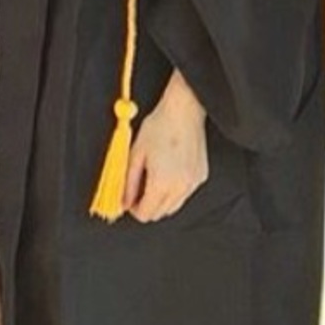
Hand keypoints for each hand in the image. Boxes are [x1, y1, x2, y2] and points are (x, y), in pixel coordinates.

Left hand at [124, 70, 207, 222]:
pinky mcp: (200, 176)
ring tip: (152, 178)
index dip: (134, 209)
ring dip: (161, 200)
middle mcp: (180, 187)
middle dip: (146, 205)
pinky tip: (167, 172)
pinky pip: (184, 193)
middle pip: (160, 213)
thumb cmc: (160, 126)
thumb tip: (123, 200)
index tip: (128, 200)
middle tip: (138, 189)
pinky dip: (174, 190)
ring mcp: (193, 183)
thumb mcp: (136, 153)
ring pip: (173, 206)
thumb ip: (128, 182)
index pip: (146, 214)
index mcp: (162, 182)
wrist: (184, 110)